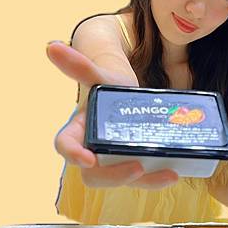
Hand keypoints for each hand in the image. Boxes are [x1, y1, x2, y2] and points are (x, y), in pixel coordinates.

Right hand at [47, 41, 178, 188]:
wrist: (127, 91)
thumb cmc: (108, 85)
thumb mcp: (100, 76)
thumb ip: (81, 66)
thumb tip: (52, 46)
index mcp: (77, 129)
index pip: (65, 145)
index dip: (73, 154)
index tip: (88, 159)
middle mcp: (91, 150)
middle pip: (93, 174)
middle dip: (115, 176)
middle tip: (137, 167)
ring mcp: (113, 160)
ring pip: (121, 179)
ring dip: (144, 181)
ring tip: (168, 173)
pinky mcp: (133, 164)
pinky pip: (141, 178)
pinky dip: (157, 177)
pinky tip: (175, 172)